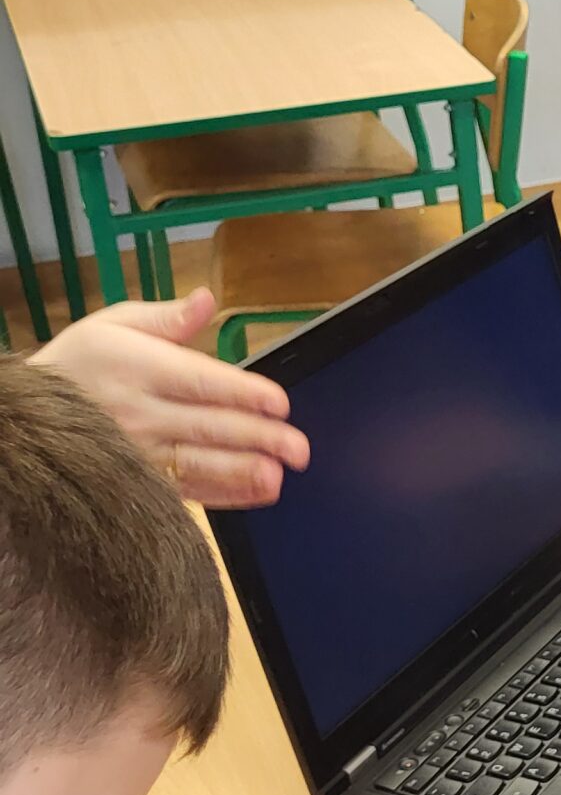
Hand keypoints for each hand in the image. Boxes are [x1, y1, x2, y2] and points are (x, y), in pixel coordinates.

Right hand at [32, 290, 309, 505]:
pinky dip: (222, 495)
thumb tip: (207, 299)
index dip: (243, 392)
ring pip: (196, 464)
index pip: (200, 381)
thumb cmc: (80, 362)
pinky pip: (184, 491)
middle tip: (298, 448)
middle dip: (257, 438)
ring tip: (277, 476)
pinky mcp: (134, 482)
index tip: (279, 403)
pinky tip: (256, 493)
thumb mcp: (112, 324)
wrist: (23, 415)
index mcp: (138, 367)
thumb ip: (165, 318)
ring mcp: (135, 453)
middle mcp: (138, 412)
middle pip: (206, 426)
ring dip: (239, 472)